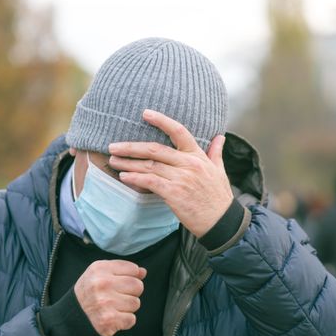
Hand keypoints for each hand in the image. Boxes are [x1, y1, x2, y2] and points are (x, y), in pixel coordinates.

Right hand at [74, 260, 146, 335]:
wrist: (72, 315)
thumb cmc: (89, 292)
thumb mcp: (100, 274)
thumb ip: (122, 270)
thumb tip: (143, 272)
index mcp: (100, 269)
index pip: (133, 269)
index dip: (131, 277)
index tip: (121, 283)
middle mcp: (102, 284)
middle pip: (138, 286)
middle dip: (131, 292)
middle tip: (118, 296)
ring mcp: (105, 302)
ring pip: (136, 303)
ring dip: (127, 307)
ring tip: (113, 307)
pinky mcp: (109, 320)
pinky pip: (131, 319)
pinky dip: (124, 321)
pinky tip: (113, 317)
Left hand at [108, 109, 232, 237]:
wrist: (222, 222)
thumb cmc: (219, 198)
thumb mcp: (219, 171)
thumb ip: (215, 153)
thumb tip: (219, 137)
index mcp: (198, 156)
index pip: (179, 131)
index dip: (162, 120)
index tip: (146, 113)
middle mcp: (189, 164)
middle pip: (155, 149)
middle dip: (131, 147)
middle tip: (113, 146)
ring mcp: (181, 178)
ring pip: (149, 165)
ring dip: (128, 163)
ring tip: (113, 160)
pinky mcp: (174, 193)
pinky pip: (150, 182)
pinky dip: (135, 178)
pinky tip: (124, 176)